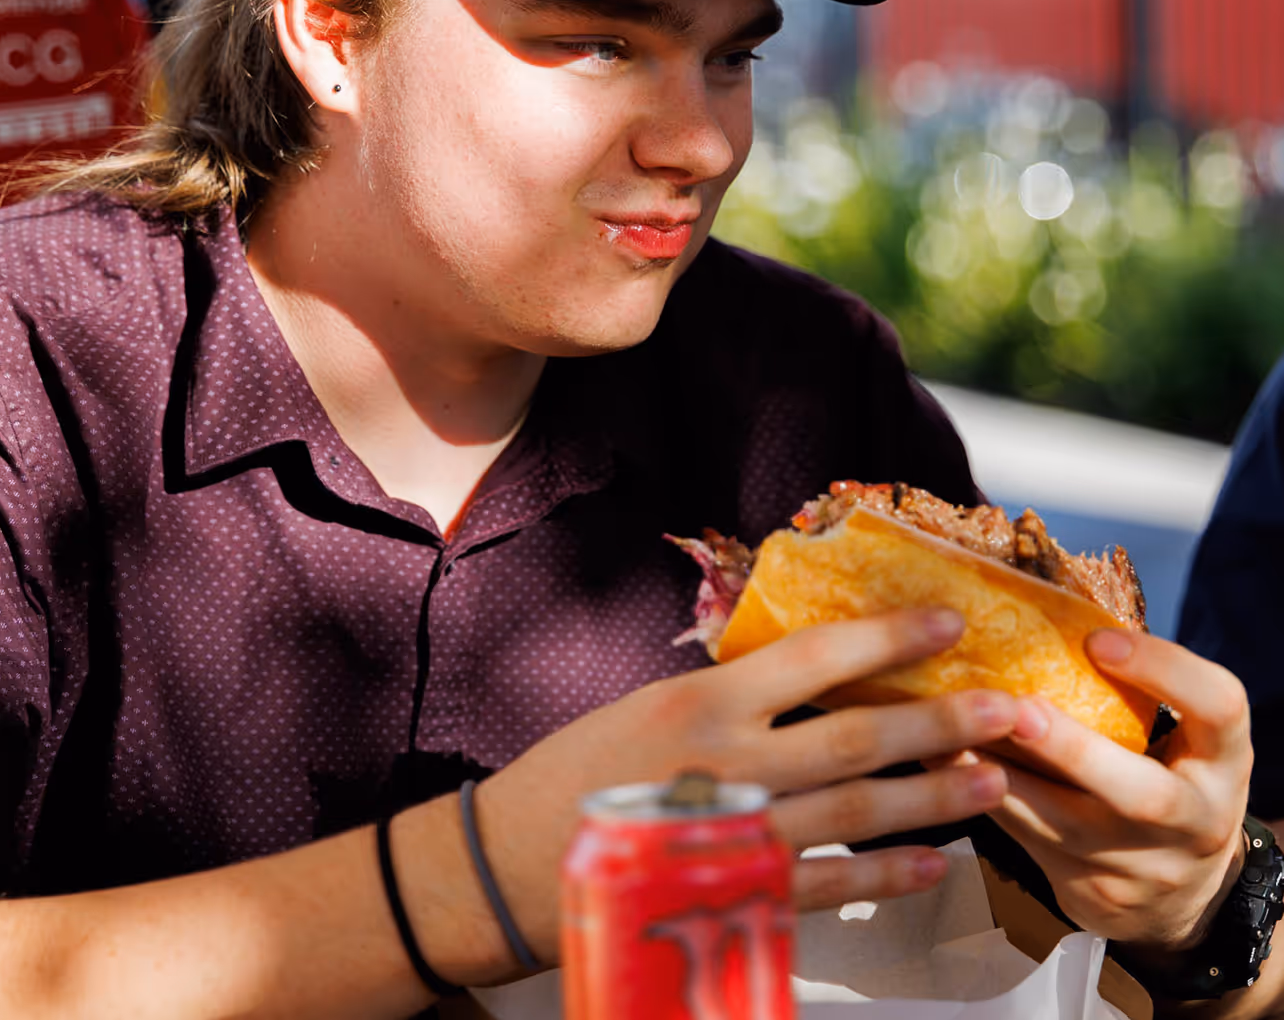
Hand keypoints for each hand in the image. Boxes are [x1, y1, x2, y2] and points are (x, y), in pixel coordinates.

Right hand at [474, 608, 1022, 965]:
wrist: (511, 863)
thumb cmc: (577, 771)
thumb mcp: (646, 707)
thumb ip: (728, 696)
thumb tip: (814, 677)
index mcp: (701, 702)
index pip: (814, 657)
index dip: (889, 638)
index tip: (948, 622)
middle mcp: (728, 763)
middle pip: (857, 735)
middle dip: (941, 719)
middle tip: (1006, 707)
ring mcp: (738, 836)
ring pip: (859, 810)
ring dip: (934, 797)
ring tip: (993, 782)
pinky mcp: (738, 895)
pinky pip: (830, 886)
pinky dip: (887, 875)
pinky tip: (932, 865)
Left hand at [969, 629, 1252, 949]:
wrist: (1177, 898)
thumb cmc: (1162, 775)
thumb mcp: (1178, 736)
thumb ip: (1131, 689)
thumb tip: (1034, 604)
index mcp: (1222, 760)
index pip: (1218, 707)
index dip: (1164, 670)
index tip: (1098, 638)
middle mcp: (1194, 819)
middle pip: (1143, 794)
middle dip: (1073, 751)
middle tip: (1016, 709)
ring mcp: (1143, 866)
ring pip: (1064, 827)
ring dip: (998, 774)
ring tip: (946, 730)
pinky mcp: (1091, 893)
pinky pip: (1025, 841)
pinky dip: (978, 795)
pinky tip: (935, 759)